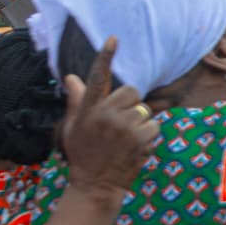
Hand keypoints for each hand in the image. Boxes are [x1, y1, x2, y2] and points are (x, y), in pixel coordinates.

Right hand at [58, 38, 158, 193]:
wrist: (95, 186)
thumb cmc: (83, 155)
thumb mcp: (73, 127)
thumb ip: (76, 100)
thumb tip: (71, 77)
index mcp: (88, 109)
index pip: (96, 77)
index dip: (105, 57)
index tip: (114, 38)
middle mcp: (104, 113)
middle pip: (131, 92)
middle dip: (132, 106)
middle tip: (121, 127)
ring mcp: (122, 125)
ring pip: (145, 110)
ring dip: (141, 125)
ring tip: (126, 142)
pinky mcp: (139, 136)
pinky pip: (155, 126)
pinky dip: (150, 137)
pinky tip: (136, 149)